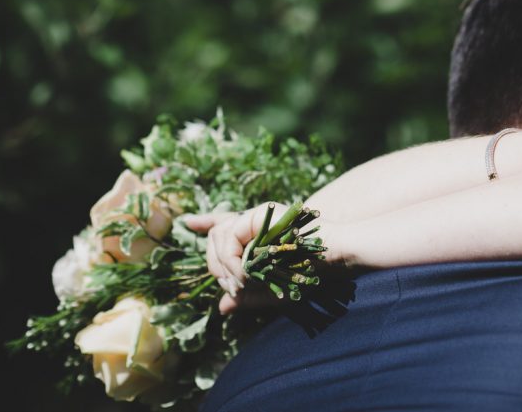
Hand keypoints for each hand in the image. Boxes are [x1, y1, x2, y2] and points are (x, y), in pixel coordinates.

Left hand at [186, 204, 341, 313]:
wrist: (334, 257)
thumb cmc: (310, 274)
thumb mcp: (272, 290)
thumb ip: (247, 296)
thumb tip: (222, 307)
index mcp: (256, 234)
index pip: (223, 225)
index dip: (205, 222)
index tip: (188, 223)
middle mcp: (253, 221)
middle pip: (215, 237)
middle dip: (216, 266)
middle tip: (234, 287)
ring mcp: (256, 215)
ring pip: (217, 238)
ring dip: (224, 266)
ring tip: (243, 283)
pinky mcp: (259, 214)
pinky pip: (229, 238)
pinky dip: (231, 260)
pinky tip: (245, 273)